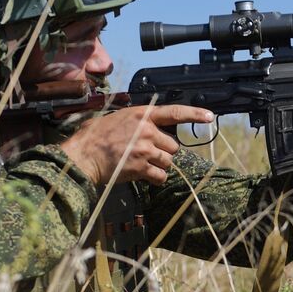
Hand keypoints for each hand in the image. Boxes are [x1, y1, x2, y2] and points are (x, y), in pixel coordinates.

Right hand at [59, 104, 213, 185]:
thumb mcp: (116, 118)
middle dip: (164, 152)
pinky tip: (142, 175)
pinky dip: (155, 179)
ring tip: (139, 164)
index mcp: (141, 114)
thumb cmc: (94, 137)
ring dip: (158, 166)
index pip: (174, 112)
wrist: (83, 156)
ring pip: (168, 161)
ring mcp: (145, 149)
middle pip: (173, 146)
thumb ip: (136, 121)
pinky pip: (160, 176)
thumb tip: (147, 125)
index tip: (210, 117)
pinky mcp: (142, 167)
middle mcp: (147, 130)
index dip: (194, 114)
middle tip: (146, 154)